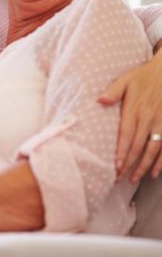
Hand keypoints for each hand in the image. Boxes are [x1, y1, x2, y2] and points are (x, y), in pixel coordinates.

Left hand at [99, 49, 161, 181]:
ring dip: (144, 166)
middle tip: (120, 179)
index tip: (116, 166)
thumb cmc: (143, 76)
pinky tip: (155, 172)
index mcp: (134, 109)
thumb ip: (113, 91)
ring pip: (153, 149)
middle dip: (129, 164)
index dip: (121, 151)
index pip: (126, 135)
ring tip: (135, 179)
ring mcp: (161, 123)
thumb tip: (100, 99)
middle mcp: (148, 119)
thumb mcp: (126, 79)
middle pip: (138, 146)